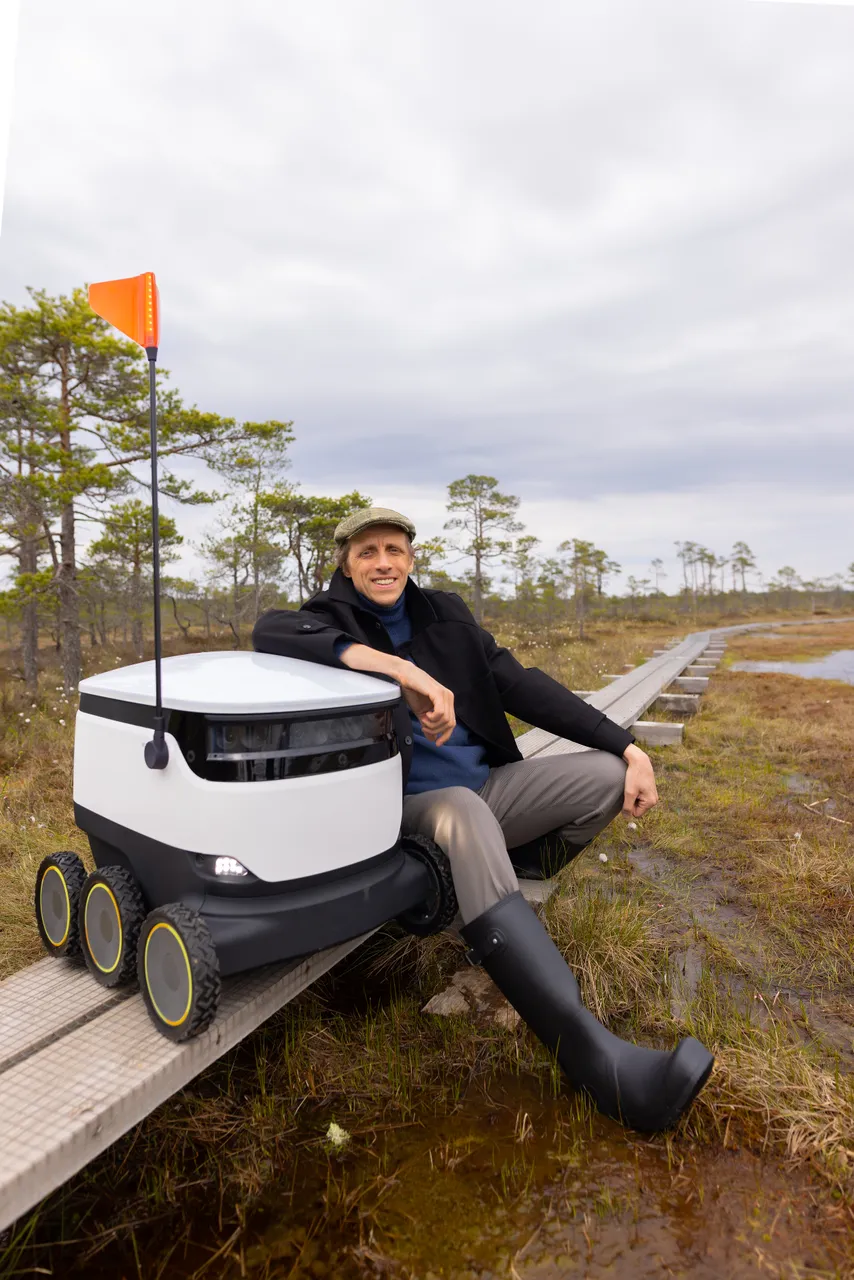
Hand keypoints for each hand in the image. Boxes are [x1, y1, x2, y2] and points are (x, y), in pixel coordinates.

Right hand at [338, 644, 455, 745]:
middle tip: (424, 727)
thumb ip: (428, 724)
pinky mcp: (438, 693)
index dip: (446, 735)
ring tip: (423, 719)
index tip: (437, 743)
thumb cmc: (412, 690)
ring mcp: (445, 695)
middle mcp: (449, 697)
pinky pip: (441, 713)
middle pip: (450, 724)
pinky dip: (433, 718)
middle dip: (436, 730)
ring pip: (446, 720)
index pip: (452, 723)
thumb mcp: (421, 712)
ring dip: (432, 724)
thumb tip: (432, 738)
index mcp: (447, 701)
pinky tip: (425, 715)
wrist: (404, 676)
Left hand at [622, 744, 657, 817]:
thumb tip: (627, 818)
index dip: (629, 806)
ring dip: (633, 796)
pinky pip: (639, 796)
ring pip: (637, 802)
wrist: (639, 760)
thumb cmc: (634, 775)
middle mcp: (654, 799)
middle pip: (637, 808)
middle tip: (631, 789)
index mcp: (651, 802)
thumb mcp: (629, 793)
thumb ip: (628, 807)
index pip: (636, 814)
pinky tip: (635, 783)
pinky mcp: (649, 789)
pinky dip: (635, 791)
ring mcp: (652, 794)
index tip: (629, 795)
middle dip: (632, 801)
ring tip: (633, 785)